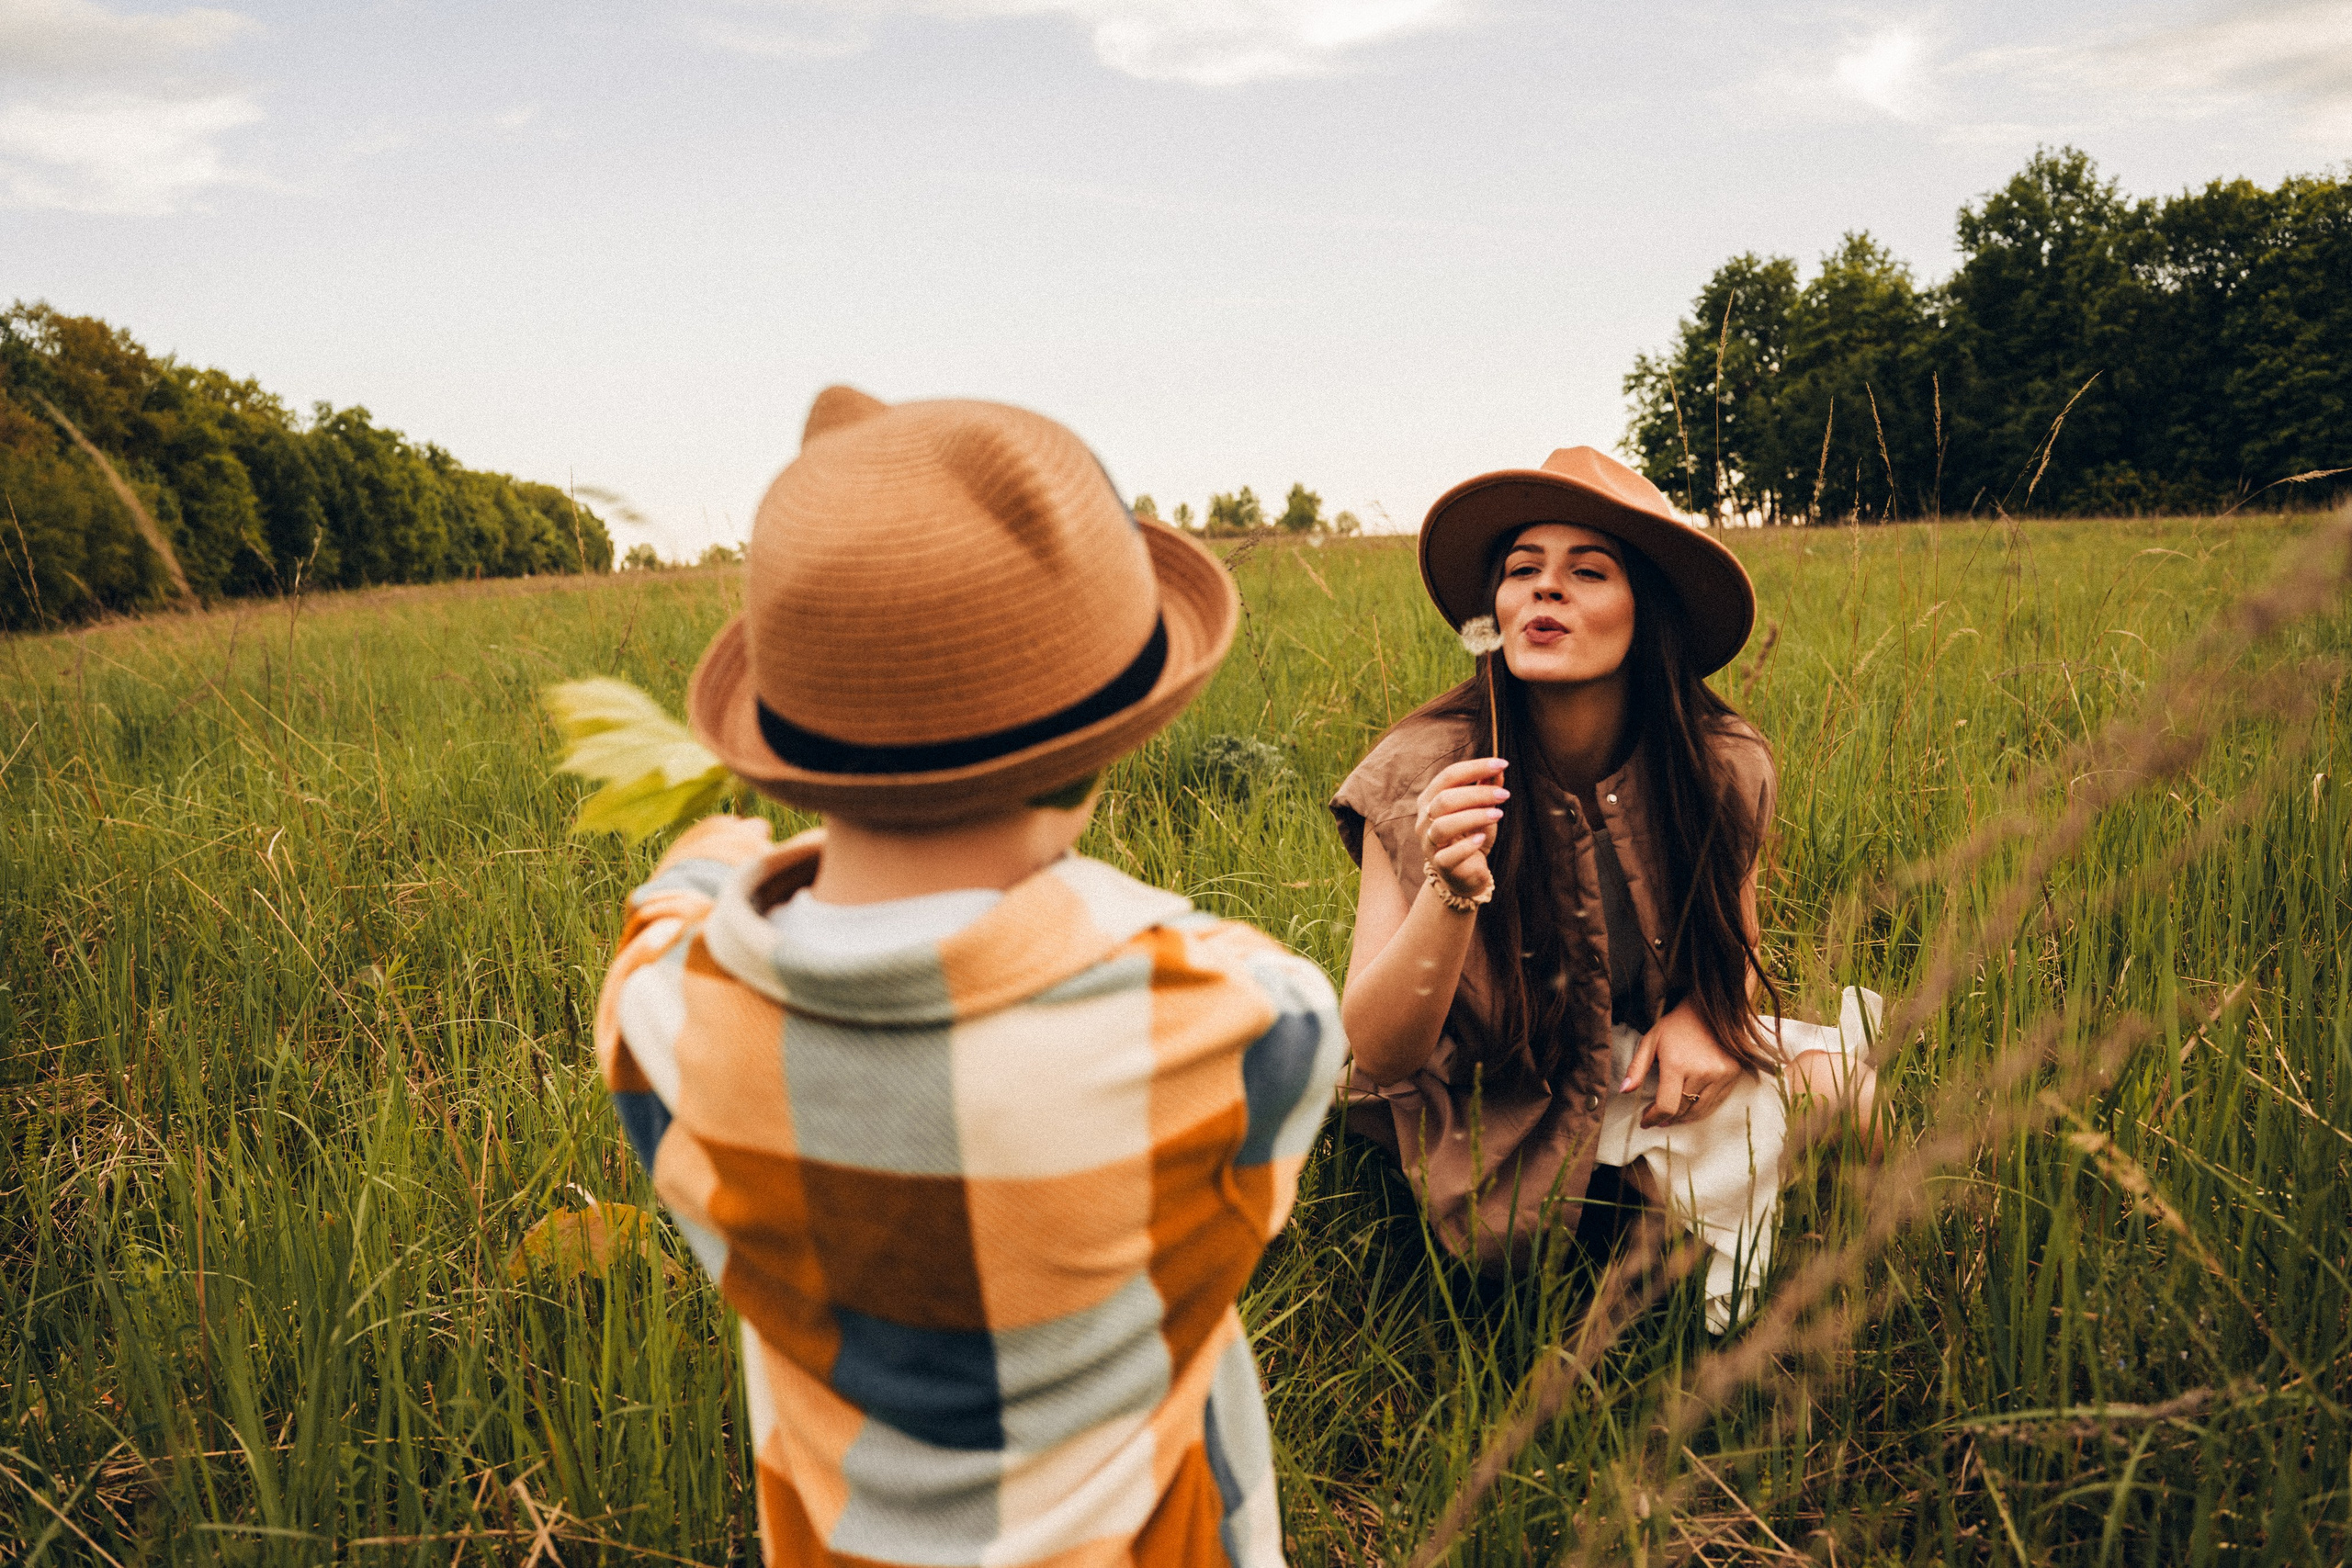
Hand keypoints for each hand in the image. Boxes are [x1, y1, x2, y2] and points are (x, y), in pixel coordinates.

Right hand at [1413, 757, 1507, 906]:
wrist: (1467, 874)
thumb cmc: (1472, 836)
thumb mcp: (1482, 810)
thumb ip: (1487, 789)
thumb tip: (1498, 769)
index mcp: (1431, 799)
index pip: (1449, 776)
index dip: (1475, 768)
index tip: (1502, 764)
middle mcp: (1424, 819)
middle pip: (1445, 800)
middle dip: (1477, 793)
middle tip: (1504, 795)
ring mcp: (1428, 843)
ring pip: (1443, 825)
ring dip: (1473, 816)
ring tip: (1498, 814)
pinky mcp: (1439, 865)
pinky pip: (1448, 855)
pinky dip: (1466, 846)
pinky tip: (1481, 838)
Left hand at [1621, 1003, 1744, 1127]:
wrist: (1711, 1010)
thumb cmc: (1676, 1026)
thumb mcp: (1650, 1041)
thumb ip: (1636, 1068)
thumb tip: (1624, 1091)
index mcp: (1677, 1064)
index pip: (1666, 1106)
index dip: (1653, 1118)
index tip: (1645, 1121)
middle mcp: (1701, 1072)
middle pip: (1681, 1110)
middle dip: (1665, 1118)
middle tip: (1655, 1117)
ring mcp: (1720, 1075)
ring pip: (1699, 1111)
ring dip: (1683, 1118)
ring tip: (1671, 1117)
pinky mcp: (1733, 1075)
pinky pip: (1715, 1103)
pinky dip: (1701, 1110)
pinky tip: (1689, 1110)